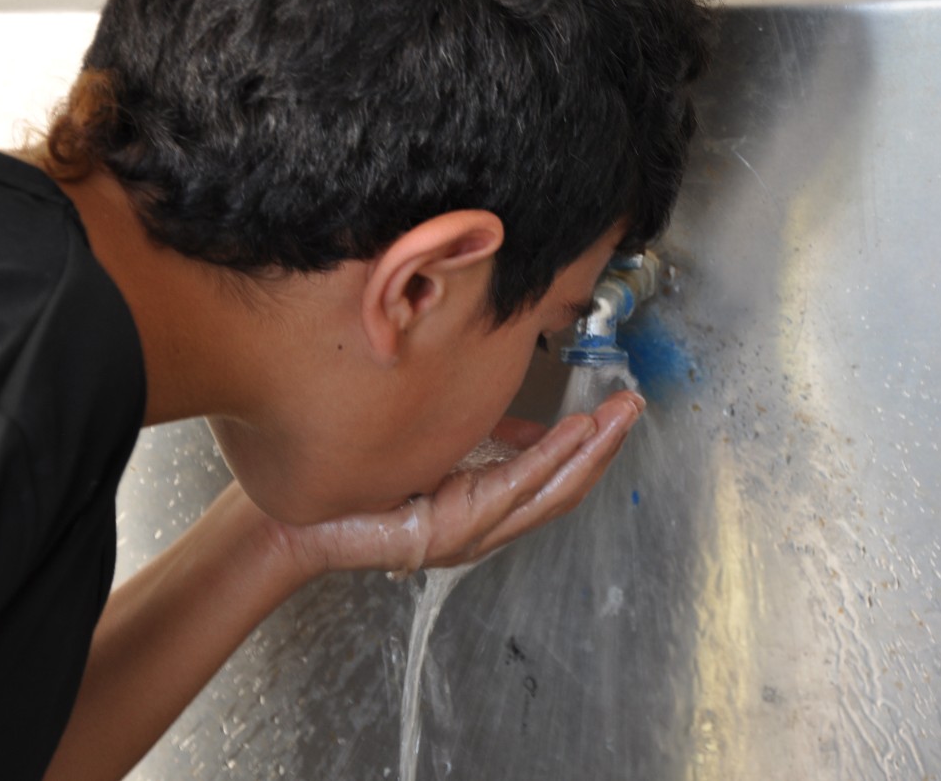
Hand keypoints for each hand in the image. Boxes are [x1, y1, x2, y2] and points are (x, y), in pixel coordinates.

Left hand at [263, 389, 644, 577]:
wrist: (306, 520)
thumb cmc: (365, 486)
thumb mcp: (439, 454)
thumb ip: (488, 443)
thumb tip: (531, 425)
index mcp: (487, 508)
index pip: (554, 478)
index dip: (593, 447)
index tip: (620, 409)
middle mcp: (487, 526)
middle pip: (564, 488)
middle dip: (604, 447)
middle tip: (634, 407)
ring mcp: (471, 532)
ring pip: (547, 491)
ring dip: (588, 452)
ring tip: (617, 416)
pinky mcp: (450, 529)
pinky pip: (510, 489)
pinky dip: (546, 459)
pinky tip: (571, 433)